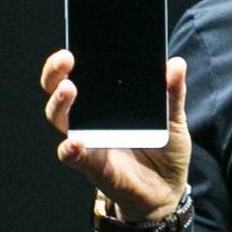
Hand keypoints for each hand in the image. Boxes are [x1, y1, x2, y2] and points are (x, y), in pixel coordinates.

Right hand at [41, 50, 191, 221]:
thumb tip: (175, 63)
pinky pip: (75, 156)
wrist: (167, 189)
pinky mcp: (93, 167)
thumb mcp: (175, 117)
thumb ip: (174, 92)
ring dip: (60, 104)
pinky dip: (72, 149)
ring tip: (69, 89)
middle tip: (66, 59)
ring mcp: (89, 141)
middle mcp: (90, 119)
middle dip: (56, 74)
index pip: (80, 74)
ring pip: (60, 120)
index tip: (74, 41)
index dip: (70, 58)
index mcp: (106, 102)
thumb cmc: (164, 148)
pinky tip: (75, 141)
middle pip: (60, 92)